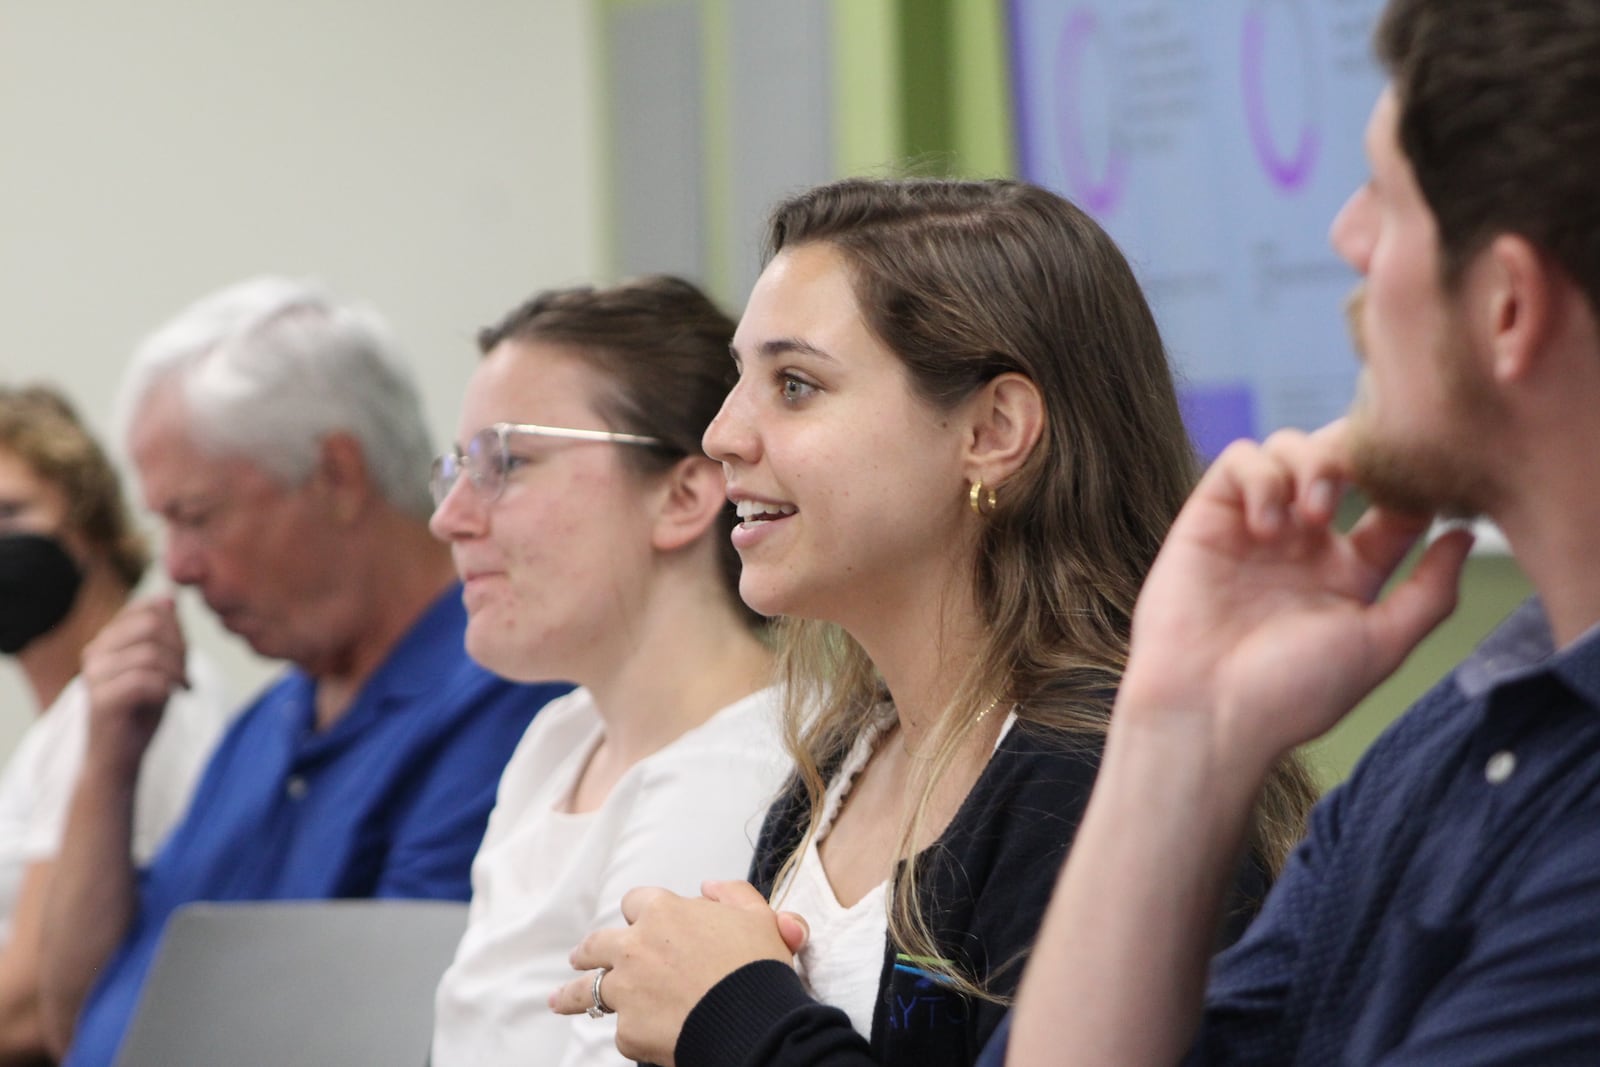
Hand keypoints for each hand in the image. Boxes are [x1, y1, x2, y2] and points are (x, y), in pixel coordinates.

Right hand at [80, 597, 187, 776]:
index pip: (149, 608)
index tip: (182, 656)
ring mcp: (93, 676)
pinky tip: (167, 699)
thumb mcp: (160, 666)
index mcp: (107, 639)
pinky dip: (166, 689)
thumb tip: (169, 597)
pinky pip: (144, 681)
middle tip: (184, 675)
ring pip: (150, 653)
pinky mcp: (100, 701)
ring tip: (179, 688)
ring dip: (176, 672)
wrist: (118, 758)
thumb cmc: (141, 711)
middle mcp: (94, 652)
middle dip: (180, 648)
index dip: (177, 628)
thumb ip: (164, 634)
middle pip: (152, 625)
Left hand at [550, 880, 795, 1065]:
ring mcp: (627, 990)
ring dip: (572, 993)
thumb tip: (708, 887)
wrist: (753, 1019)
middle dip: (588, 952)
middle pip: (596, 944)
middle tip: (580, 958)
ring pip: (587, 990)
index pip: (635, 901)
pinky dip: (634, 1033)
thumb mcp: (757, 915)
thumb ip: (731, 894)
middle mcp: (635, 947)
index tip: (640, 923)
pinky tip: (645, 1038)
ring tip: (558, 1000)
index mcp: (663, 913)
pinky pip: (624, 1030)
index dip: (640, 913)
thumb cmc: (757, 967)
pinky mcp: (628, 1030)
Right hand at [1118, 420, 1472, 770]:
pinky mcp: (1208, 518)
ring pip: (1291, 447)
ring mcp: (1254, 527)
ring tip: (1311, 515)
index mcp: (1350, 574)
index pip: (1392, 504)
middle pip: (1342, 461)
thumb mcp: (1380, 646)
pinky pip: (1240, 460)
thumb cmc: (1291, 694)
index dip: (1411, 484)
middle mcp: (1303, 544)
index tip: (1423, 487)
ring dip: (1311, 464)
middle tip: (1361, 485)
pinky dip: (1261, 474)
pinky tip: (1268, 523)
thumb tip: (1466, 534)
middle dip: (1358, 457)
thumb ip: (1430, 592)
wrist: (1207, 713)